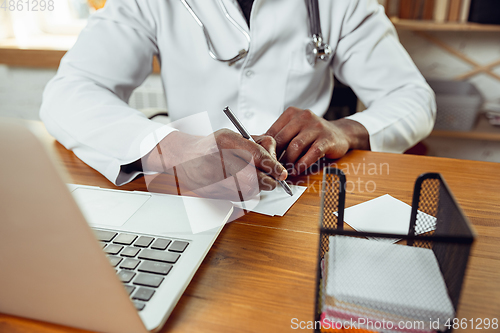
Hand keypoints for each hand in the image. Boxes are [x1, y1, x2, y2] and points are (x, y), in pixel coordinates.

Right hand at [143, 129, 287, 200]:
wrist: (183, 158)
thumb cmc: (211, 146)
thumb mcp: (234, 135)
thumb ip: (257, 144)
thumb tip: (276, 161)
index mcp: (225, 140)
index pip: (256, 155)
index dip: (273, 166)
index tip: (282, 173)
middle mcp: (218, 159)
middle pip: (254, 178)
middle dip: (268, 180)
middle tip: (273, 179)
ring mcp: (213, 179)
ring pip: (249, 191)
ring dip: (257, 187)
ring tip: (252, 178)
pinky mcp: (212, 193)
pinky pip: (239, 198)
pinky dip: (245, 193)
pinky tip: (239, 184)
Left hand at [266, 107, 369, 174]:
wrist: (340, 133)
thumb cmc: (312, 134)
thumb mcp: (294, 130)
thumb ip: (279, 136)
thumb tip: (257, 147)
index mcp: (291, 113)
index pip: (273, 132)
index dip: (266, 149)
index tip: (263, 160)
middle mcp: (303, 117)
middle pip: (282, 139)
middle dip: (275, 157)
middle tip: (272, 168)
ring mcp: (316, 126)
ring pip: (295, 146)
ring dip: (289, 162)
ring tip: (285, 171)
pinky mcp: (327, 138)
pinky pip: (312, 153)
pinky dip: (303, 163)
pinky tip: (298, 169)